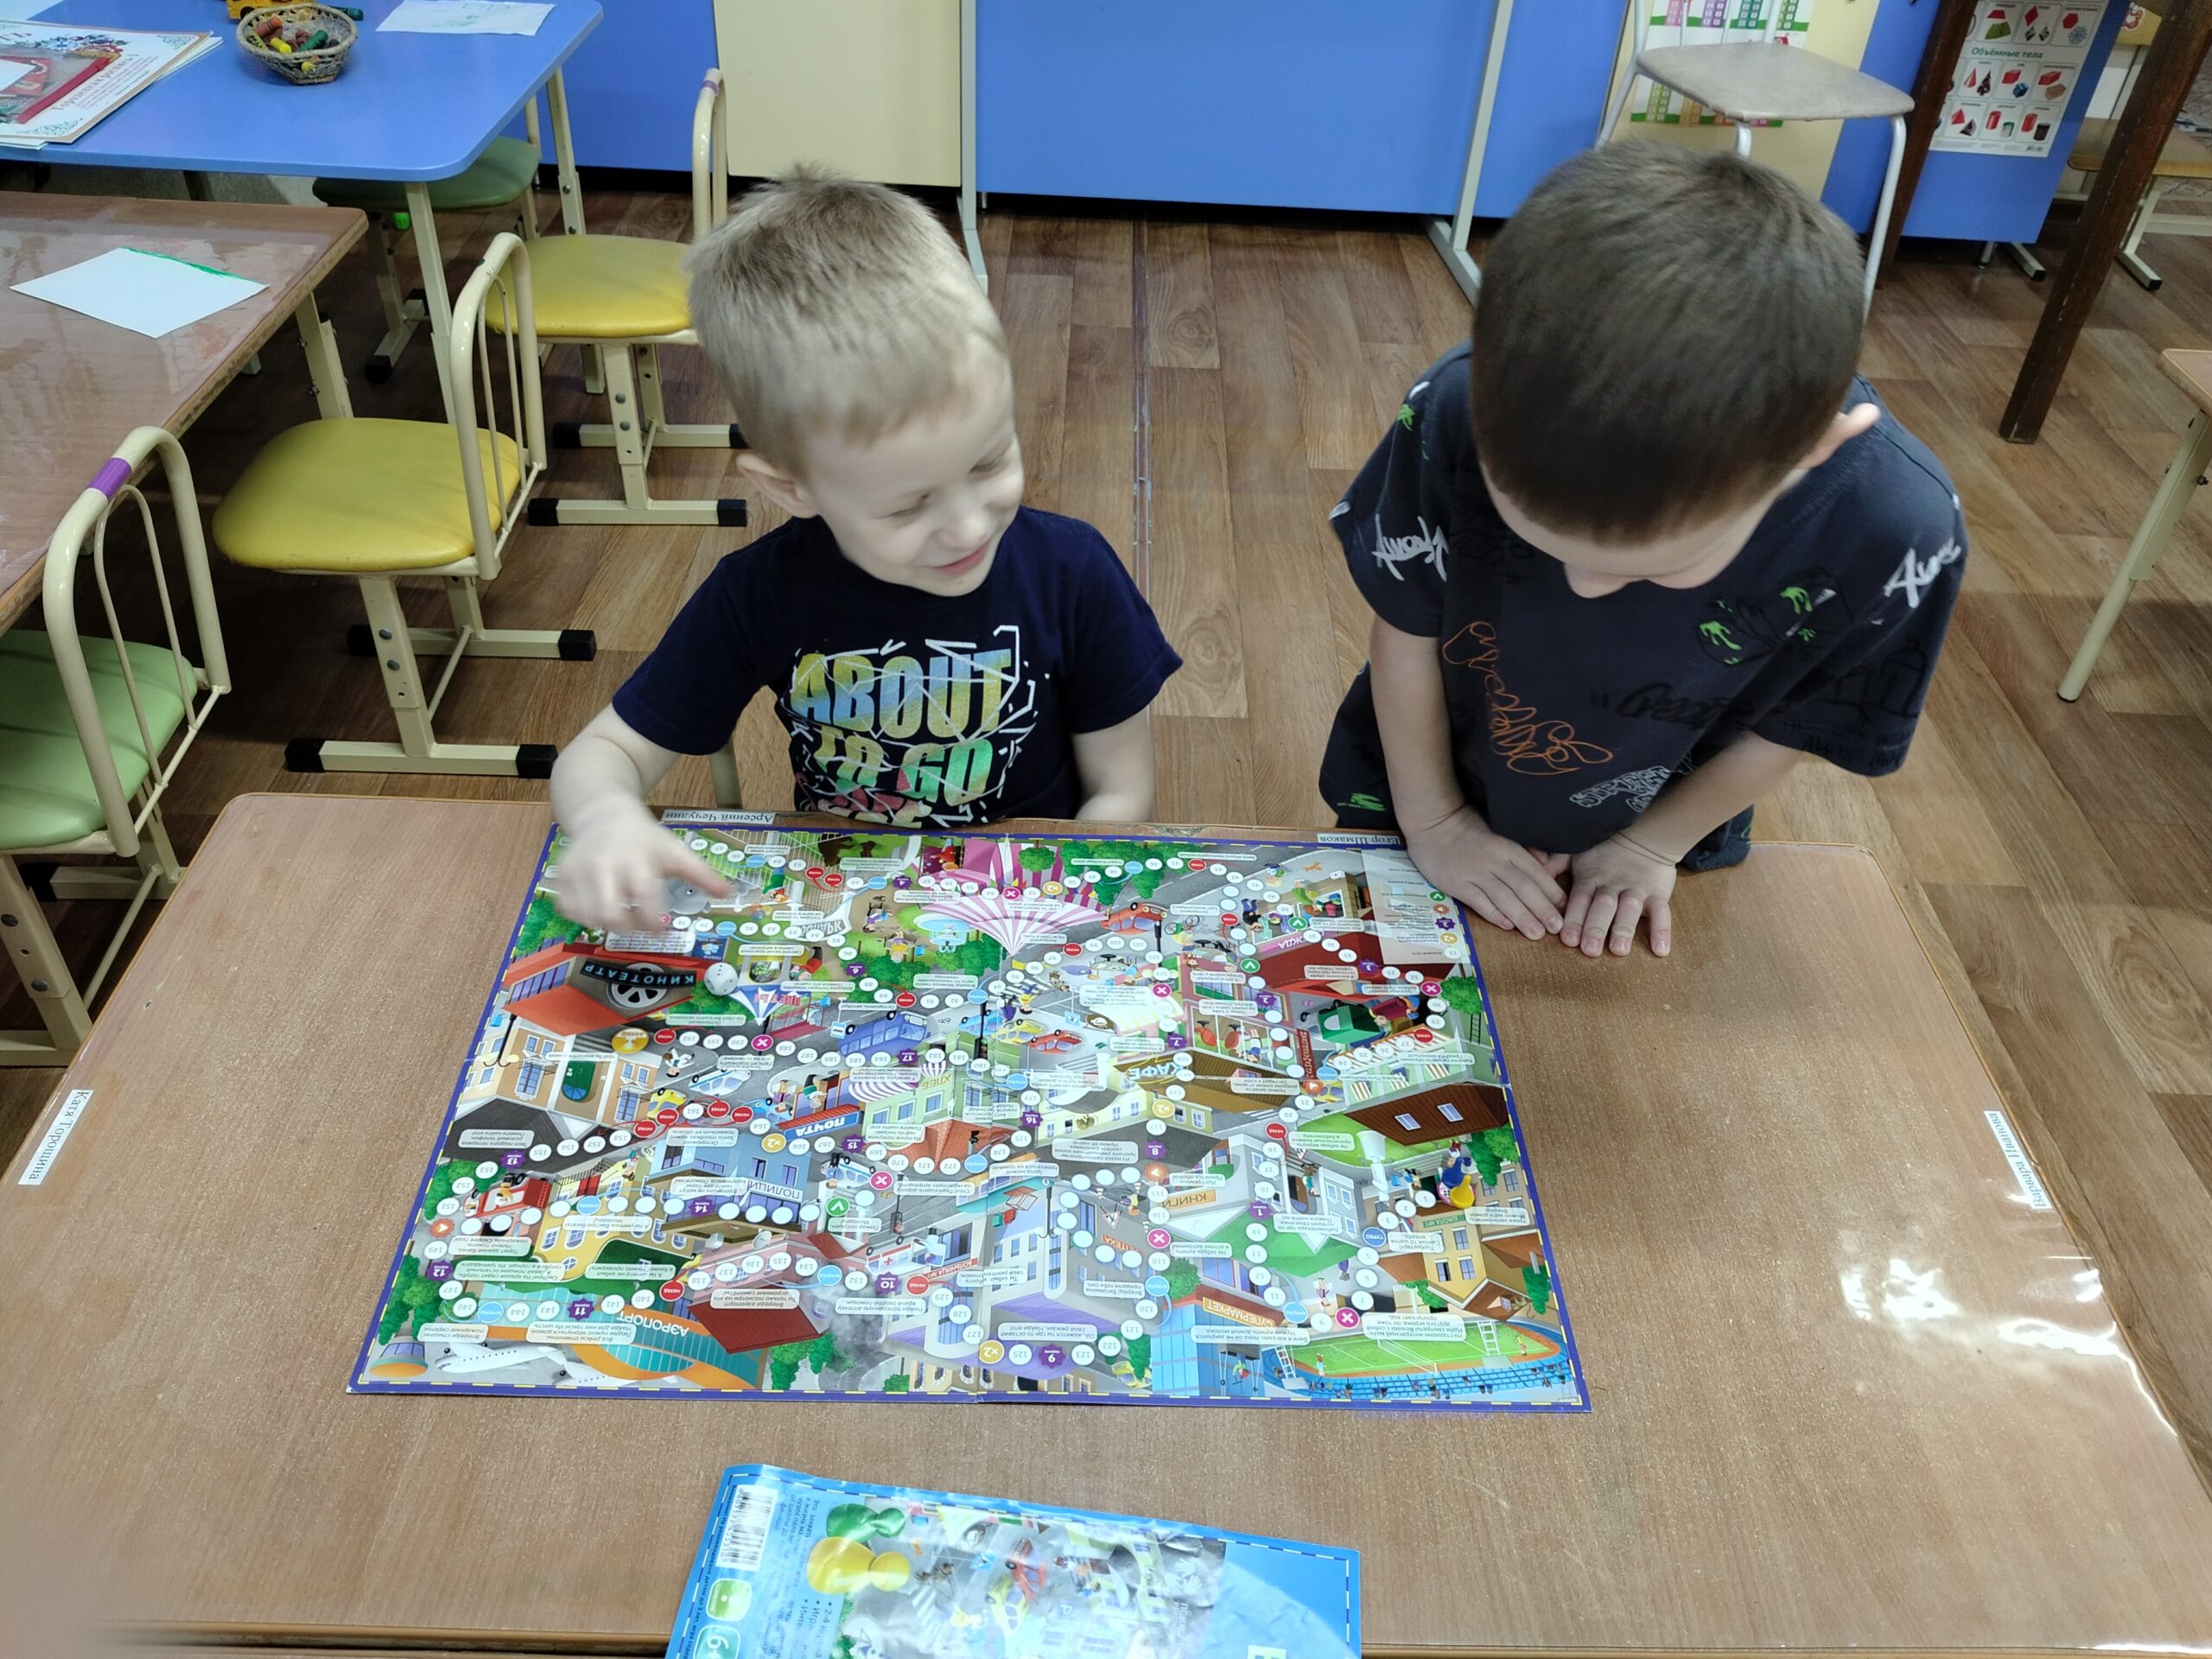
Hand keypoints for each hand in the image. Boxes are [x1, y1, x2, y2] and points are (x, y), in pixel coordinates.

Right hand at [554, 802, 731, 932]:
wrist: (603, 813)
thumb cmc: (644, 838)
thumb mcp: (675, 851)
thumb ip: (701, 874)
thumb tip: (729, 894)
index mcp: (636, 859)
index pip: (644, 900)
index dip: (654, 922)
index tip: (662, 927)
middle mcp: (604, 865)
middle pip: (610, 915)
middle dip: (629, 928)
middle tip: (640, 924)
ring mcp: (579, 870)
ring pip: (589, 917)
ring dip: (608, 926)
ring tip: (623, 915)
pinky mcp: (561, 876)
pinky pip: (569, 910)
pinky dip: (585, 918)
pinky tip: (602, 907)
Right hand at [1404, 805, 1565, 940]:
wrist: (1433, 821)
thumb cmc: (1468, 825)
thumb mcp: (1500, 831)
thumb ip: (1523, 849)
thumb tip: (1546, 864)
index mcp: (1508, 847)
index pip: (1535, 873)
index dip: (1552, 892)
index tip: (1565, 909)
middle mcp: (1495, 861)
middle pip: (1524, 887)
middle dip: (1542, 909)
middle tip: (1557, 928)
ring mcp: (1475, 873)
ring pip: (1504, 897)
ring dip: (1522, 917)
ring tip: (1537, 934)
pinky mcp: (1456, 883)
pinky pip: (1478, 901)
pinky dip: (1493, 914)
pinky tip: (1507, 926)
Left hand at [1561, 832, 1675, 957]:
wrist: (1644, 836)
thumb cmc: (1604, 851)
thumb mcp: (1575, 853)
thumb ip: (1554, 865)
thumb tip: (1531, 871)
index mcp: (1590, 879)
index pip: (1580, 900)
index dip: (1574, 918)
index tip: (1568, 938)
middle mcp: (1612, 886)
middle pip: (1603, 907)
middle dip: (1595, 927)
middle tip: (1589, 949)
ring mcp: (1636, 890)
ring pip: (1630, 910)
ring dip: (1624, 929)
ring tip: (1618, 949)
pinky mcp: (1658, 894)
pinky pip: (1662, 913)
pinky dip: (1662, 931)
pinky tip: (1660, 950)